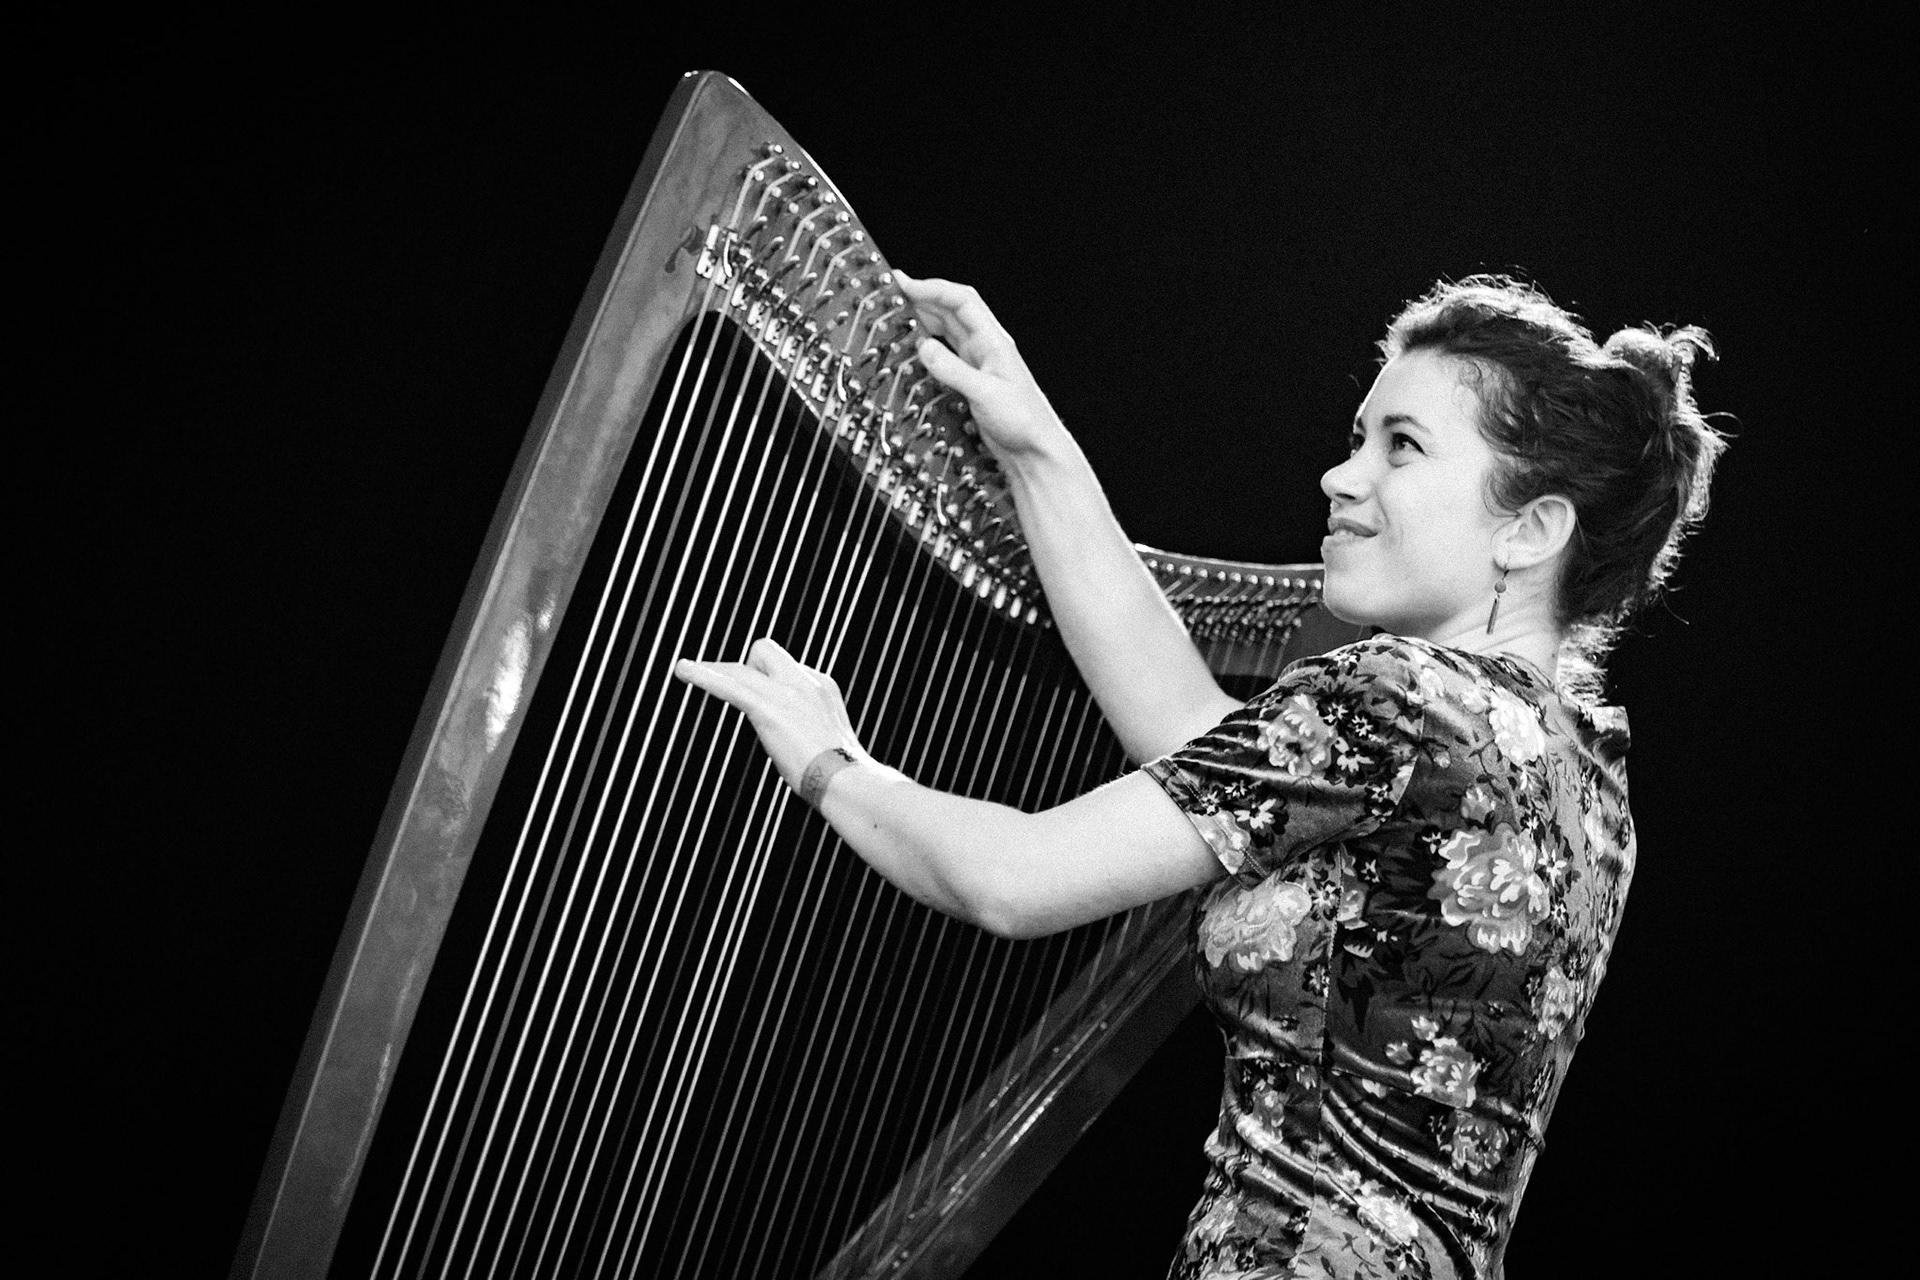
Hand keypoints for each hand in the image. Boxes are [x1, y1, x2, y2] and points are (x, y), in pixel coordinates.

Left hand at [673, 639, 866, 791]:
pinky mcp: (769, 710)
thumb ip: (809, 729)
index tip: (761, 700)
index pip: (785, 667)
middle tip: (731, 692)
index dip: (768, 680)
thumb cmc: (842, 774)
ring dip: (714, 671)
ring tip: (686, 671)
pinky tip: (683, 670)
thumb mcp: (829, 740)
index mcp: (821, 686)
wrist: (848, 781)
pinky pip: (729, 686)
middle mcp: (805, 681)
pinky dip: (703, 677)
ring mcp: (787, 693)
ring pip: (741, 667)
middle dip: (743, 667)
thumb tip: (799, 742)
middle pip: (763, 650)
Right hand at [893, 271, 1067, 464]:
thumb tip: (924, 348)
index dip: (933, 288)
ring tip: (900, 316)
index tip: (905, 285)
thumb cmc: (1024, 421)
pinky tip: (915, 349)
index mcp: (993, 341)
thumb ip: (952, 370)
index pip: (961, 301)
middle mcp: (985, 347)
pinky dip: (928, 347)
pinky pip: (945, 355)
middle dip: (923, 298)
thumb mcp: (985, 393)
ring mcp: (978, 363)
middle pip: (951, 311)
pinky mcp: (971, 382)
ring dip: (924, 320)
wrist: (1034, 450)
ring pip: (947, 331)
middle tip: (895, 295)